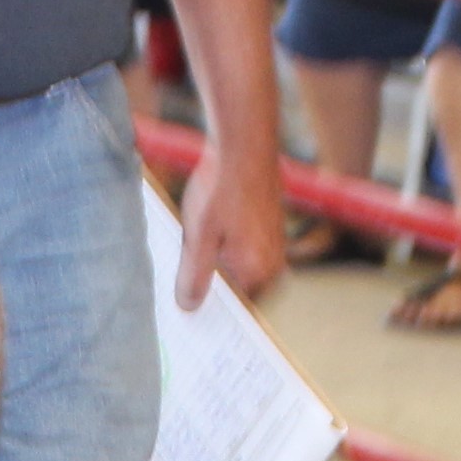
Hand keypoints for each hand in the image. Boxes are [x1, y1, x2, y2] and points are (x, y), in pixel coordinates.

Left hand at [172, 130, 287, 308]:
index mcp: (258, 270)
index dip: (214, 313)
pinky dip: (227, 248)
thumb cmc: (221, 188)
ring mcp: (274, 242)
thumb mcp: (197, 238)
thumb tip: (189, 306)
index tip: (193, 317)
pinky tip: (209, 232)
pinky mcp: (269, 224)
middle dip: (216, 290)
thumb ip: (194, 277)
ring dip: (219, 267)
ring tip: (196, 250)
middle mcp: (273, 260)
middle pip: (239, 292)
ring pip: (241, 269)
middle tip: (186, 286)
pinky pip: (246, 249)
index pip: (236, 311)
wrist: (243, 143)